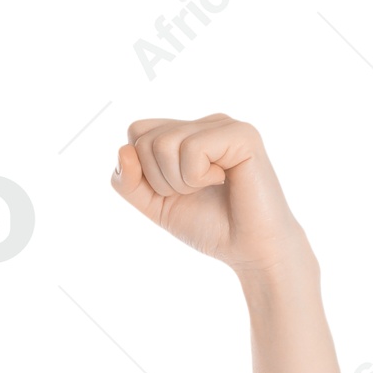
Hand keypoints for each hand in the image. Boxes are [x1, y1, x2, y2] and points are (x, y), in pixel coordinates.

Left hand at [111, 114, 310, 275]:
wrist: (249, 249)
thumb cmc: (209, 226)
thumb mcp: (156, 206)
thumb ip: (130, 182)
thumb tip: (123, 150)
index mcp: (185, 133)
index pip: (137, 132)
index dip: (142, 171)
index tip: (171, 191)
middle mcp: (204, 123)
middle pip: (145, 138)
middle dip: (159, 180)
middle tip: (193, 192)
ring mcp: (223, 125)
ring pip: (164, 143)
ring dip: (179, 181)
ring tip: (208, 187)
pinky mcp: (241, 134)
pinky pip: (192, 149)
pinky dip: (198, 177)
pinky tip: (223, 181)